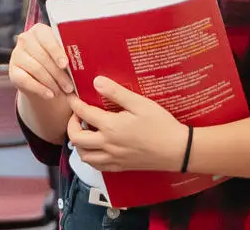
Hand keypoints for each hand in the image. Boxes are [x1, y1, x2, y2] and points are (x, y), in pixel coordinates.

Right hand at [10, 23, 76, 101]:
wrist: (44, 80)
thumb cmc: (58, 64)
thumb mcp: (64, 56)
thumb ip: (71, 55)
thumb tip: (86, 63)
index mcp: (39, 30)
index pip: (46, 38)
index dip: (56, 51)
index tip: (65, 64)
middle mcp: (25, 39)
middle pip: (42, 56)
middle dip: (58, 73)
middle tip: (70, 86)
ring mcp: (16, 55)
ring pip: (35, 68)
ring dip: (51, 82)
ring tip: (62, 91)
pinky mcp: (12, 71)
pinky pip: (25, 80)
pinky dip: (40, 89)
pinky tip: (50, 94)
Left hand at [66, 76, 186, 172]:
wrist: (179, 150)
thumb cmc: (161, 125)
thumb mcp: (140, 104)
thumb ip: (116, 93)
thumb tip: (95, 81)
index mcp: (110, 127)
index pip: (83, 114)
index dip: (74, 104)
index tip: (73, 98)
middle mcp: (107, 145)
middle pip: (75, 138)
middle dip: (71, 125)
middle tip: (77, 116)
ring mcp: (113, 158)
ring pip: (84, 156)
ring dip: (79, 143)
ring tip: (86, 132)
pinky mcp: (121, 167)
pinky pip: (97, 166)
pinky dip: (90, 157)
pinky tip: (96, 148)